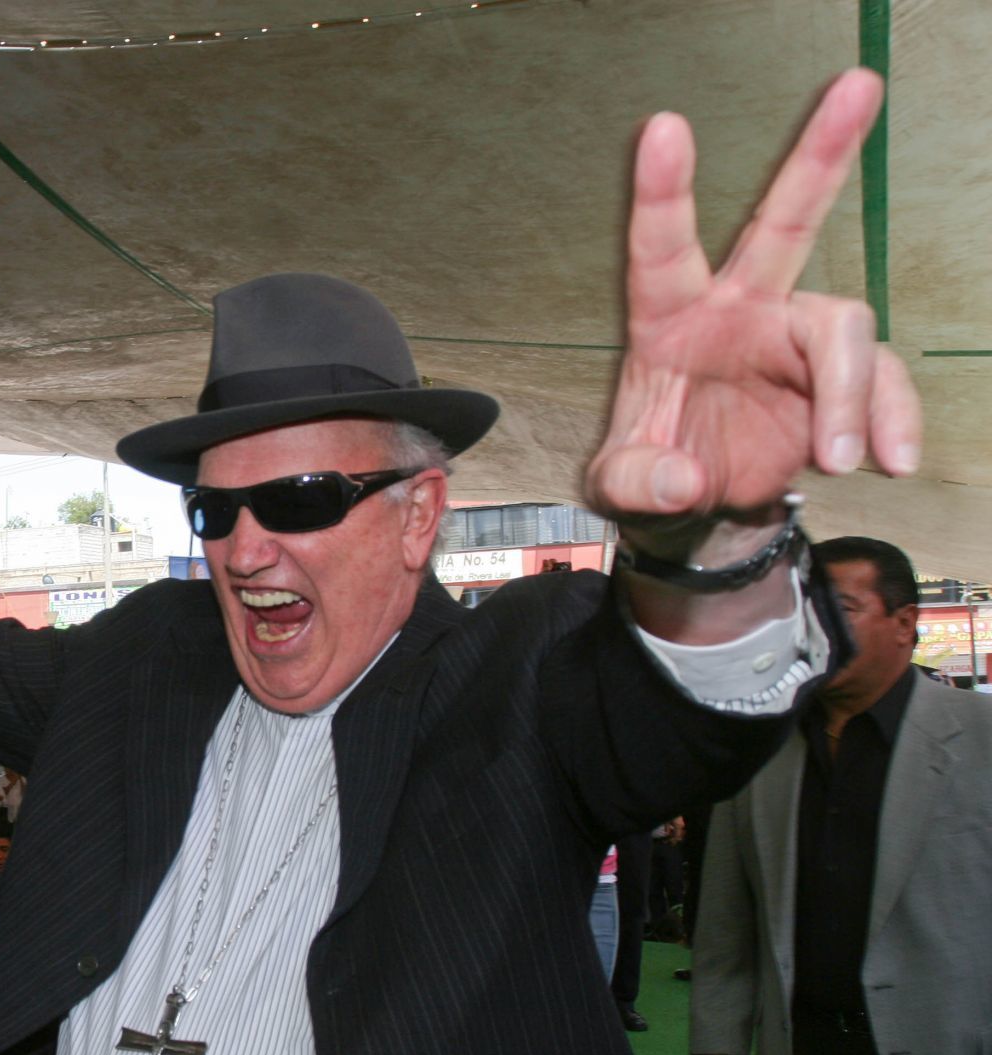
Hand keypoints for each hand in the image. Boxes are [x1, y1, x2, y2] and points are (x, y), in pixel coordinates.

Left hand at [585, 70, 918, 559]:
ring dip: (850, 395)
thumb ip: (639, 483)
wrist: (701, 509)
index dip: (664, 191)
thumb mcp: (622, 488)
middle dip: (820, 153)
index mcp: (667, 319)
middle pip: (784, 220)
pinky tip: (891, 462)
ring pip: (843, 327)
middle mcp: (737, 310)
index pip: (661, 248)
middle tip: (860, 84)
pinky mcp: (838, 377)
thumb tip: (683, 479)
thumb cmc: (652, 473)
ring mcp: (793, 338)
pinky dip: (892, 421)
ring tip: (839, 460)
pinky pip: (882, 383)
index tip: (663, 126)